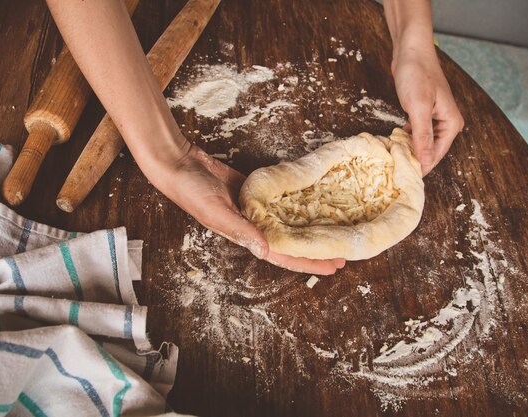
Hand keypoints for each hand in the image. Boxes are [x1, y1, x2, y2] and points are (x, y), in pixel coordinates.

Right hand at [154, 145, 345, 274]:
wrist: (182, 165)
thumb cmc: (193, 192)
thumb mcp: (216, 212)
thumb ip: (241, 230)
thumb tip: (266, 249)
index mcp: (246, 236)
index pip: (284, 256)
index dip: (309, 263)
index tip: (334, 266)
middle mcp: (254, 226)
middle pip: (292, 243)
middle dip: (317, 250)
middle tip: (345, 251)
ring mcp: (256, 210)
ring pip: (288, 224)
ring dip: (309, 229)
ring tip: (334, 231)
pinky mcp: (255, 193)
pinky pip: (280, 203)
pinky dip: (296, 206)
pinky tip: (313, 205)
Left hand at [391, 43, 463, 175]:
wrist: (410, 50)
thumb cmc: (416, 74)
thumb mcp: (419, 107)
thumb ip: (423, 136)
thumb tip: (426, 161)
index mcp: (452, 124)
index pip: (436, 155)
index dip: (421, 167)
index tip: (404, 178)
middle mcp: (447, 123)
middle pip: (430, 151)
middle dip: (414, 159)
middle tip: (395, 170)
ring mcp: (435, 118)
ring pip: (421, 142)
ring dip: (408, 149)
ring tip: (393, 159)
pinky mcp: (423, 113)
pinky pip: (415, 132)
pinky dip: (405, 138)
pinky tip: (394, 143)